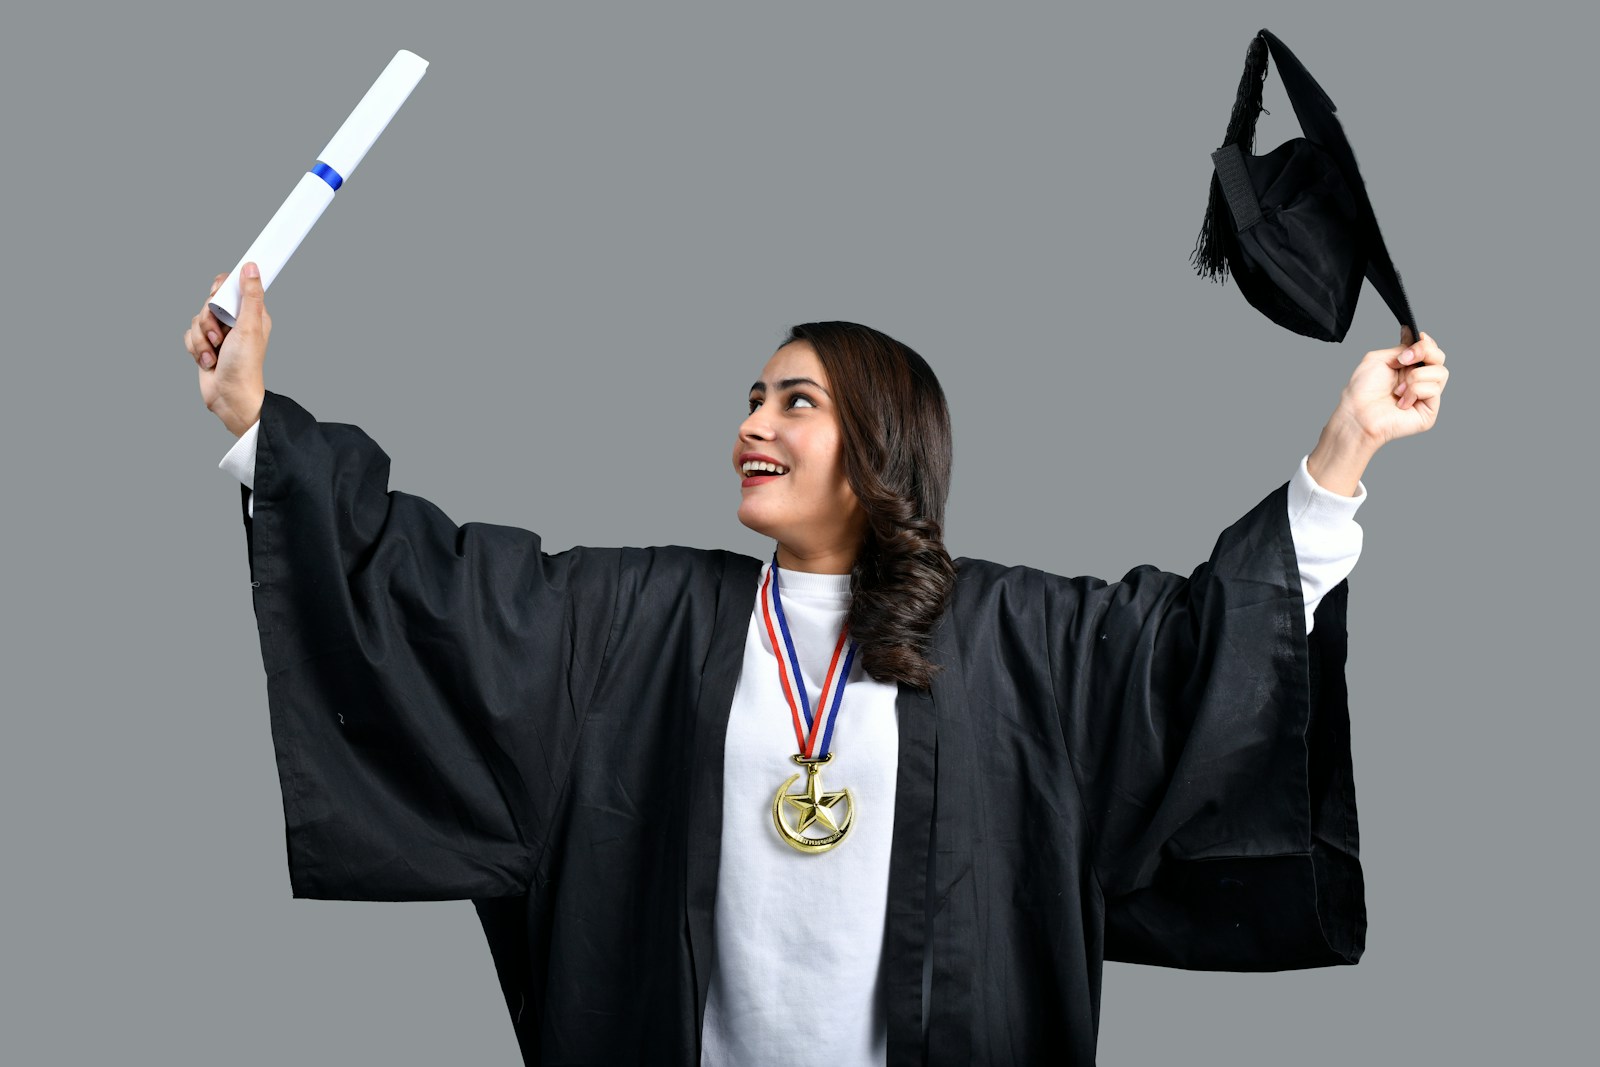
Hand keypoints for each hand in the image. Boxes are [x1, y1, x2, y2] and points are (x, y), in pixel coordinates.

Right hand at [184, 262, 269, 436]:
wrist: (229, 397)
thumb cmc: (244, 365)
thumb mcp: (249, 326)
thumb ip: (250, 296)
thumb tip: (251, 267)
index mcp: (250, 314)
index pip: (231, 286)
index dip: (220, 289)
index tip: (217, 297)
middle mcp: (234, 321)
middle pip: (208, 302)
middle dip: (208, 321)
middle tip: (220, 337)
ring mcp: (219, 334)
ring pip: (196, 319)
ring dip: (202, 339)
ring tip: (215, 355)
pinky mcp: (204, 345)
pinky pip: (188, 335)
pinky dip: (195, 349)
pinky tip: (208, 362)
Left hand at [1331, 326, 1449, 449]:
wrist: (1357, 414)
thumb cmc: (1362, 391)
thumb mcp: (1379, 359)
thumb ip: (1400, 347)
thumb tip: (1410, 332)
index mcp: (1408, 369)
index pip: (1430, 351)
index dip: (1427, 343)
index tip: (1419, 336)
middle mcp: (1419, 381)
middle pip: (1440, 358)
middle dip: (1424, 352)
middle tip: (1403, 360)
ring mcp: (1426, 397)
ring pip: (1441, 373)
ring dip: (1414, 376)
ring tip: (1397, 389)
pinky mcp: (1429, 411)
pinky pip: (1433, 390)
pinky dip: (1414, 392)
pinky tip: (1401, 402)